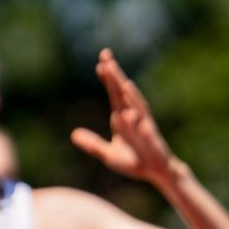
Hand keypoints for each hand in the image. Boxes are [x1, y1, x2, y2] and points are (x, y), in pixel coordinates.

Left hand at [70, 49, 176, 185]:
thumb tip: (73, 134)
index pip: (113, 94)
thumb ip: (92, 144)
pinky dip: (136, 112)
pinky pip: (142, 122)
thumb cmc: (134, 161)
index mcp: (121, 118)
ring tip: (116, 75)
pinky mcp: (149, 135)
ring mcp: (142, 123)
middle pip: (122, 91)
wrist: (154, 173)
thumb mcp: (108, 154)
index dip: (107, 79)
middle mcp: (132, 116)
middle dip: (114, 74)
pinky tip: (130, 107)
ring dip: (125, 89)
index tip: (99, 63)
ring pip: (133, 102)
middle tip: (106, 55)